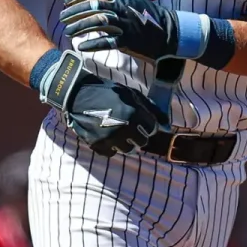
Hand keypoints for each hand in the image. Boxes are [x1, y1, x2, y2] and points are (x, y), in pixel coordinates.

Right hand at [37, 50, 166, 156]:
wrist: (78, 94)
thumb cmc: (108, 92)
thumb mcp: (132, 94)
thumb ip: (152, 109)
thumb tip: (168, 125)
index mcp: (134, 114)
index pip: (152, 129)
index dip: (147, 124)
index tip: (140, 121)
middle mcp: (124, 128)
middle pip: (142, 142)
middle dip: (138, 135)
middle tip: (128, 126)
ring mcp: (110, 138)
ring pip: (128, 150)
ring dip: (125, 142)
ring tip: (117, 129)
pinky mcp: (98, 145)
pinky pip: (112, 153)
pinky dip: (111, 146)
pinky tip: (106, 134)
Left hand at [60, 0, 186, 62]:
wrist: (170, 33)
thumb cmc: (151, 17)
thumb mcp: (134, 3)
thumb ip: (118, 0)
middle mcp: (123, 10)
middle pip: (93, 7)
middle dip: (75, 12)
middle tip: (62, 17)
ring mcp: (125, 25)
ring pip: (97, 23)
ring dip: (80, 27)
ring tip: (68, 32)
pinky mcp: (128, 41)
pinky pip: (106, 42)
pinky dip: (92, 44)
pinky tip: (81, 47)